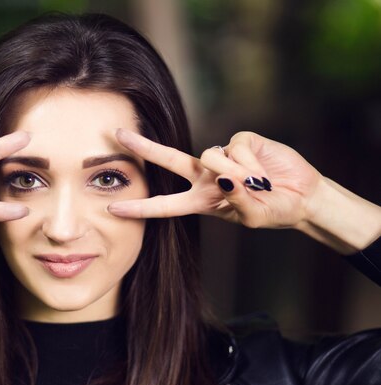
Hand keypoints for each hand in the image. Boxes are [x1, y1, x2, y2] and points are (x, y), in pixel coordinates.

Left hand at [108, 130, 322, 229]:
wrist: (303, 198)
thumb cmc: (273, 212)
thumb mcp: (252, 217)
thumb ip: (236, 200)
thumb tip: (225, 178)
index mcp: (201, 200)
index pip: (164, 205)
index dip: (139, 208)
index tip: (112, 209)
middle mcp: (206, 175)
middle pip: (168, 160)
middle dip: (143, 148)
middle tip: (117, 135)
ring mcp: (223, 156)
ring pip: (212, 157)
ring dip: (236, 173)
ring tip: (258, 184)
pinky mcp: (242, 140)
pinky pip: (236, 147)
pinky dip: (251, 163)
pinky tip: (264, 172)